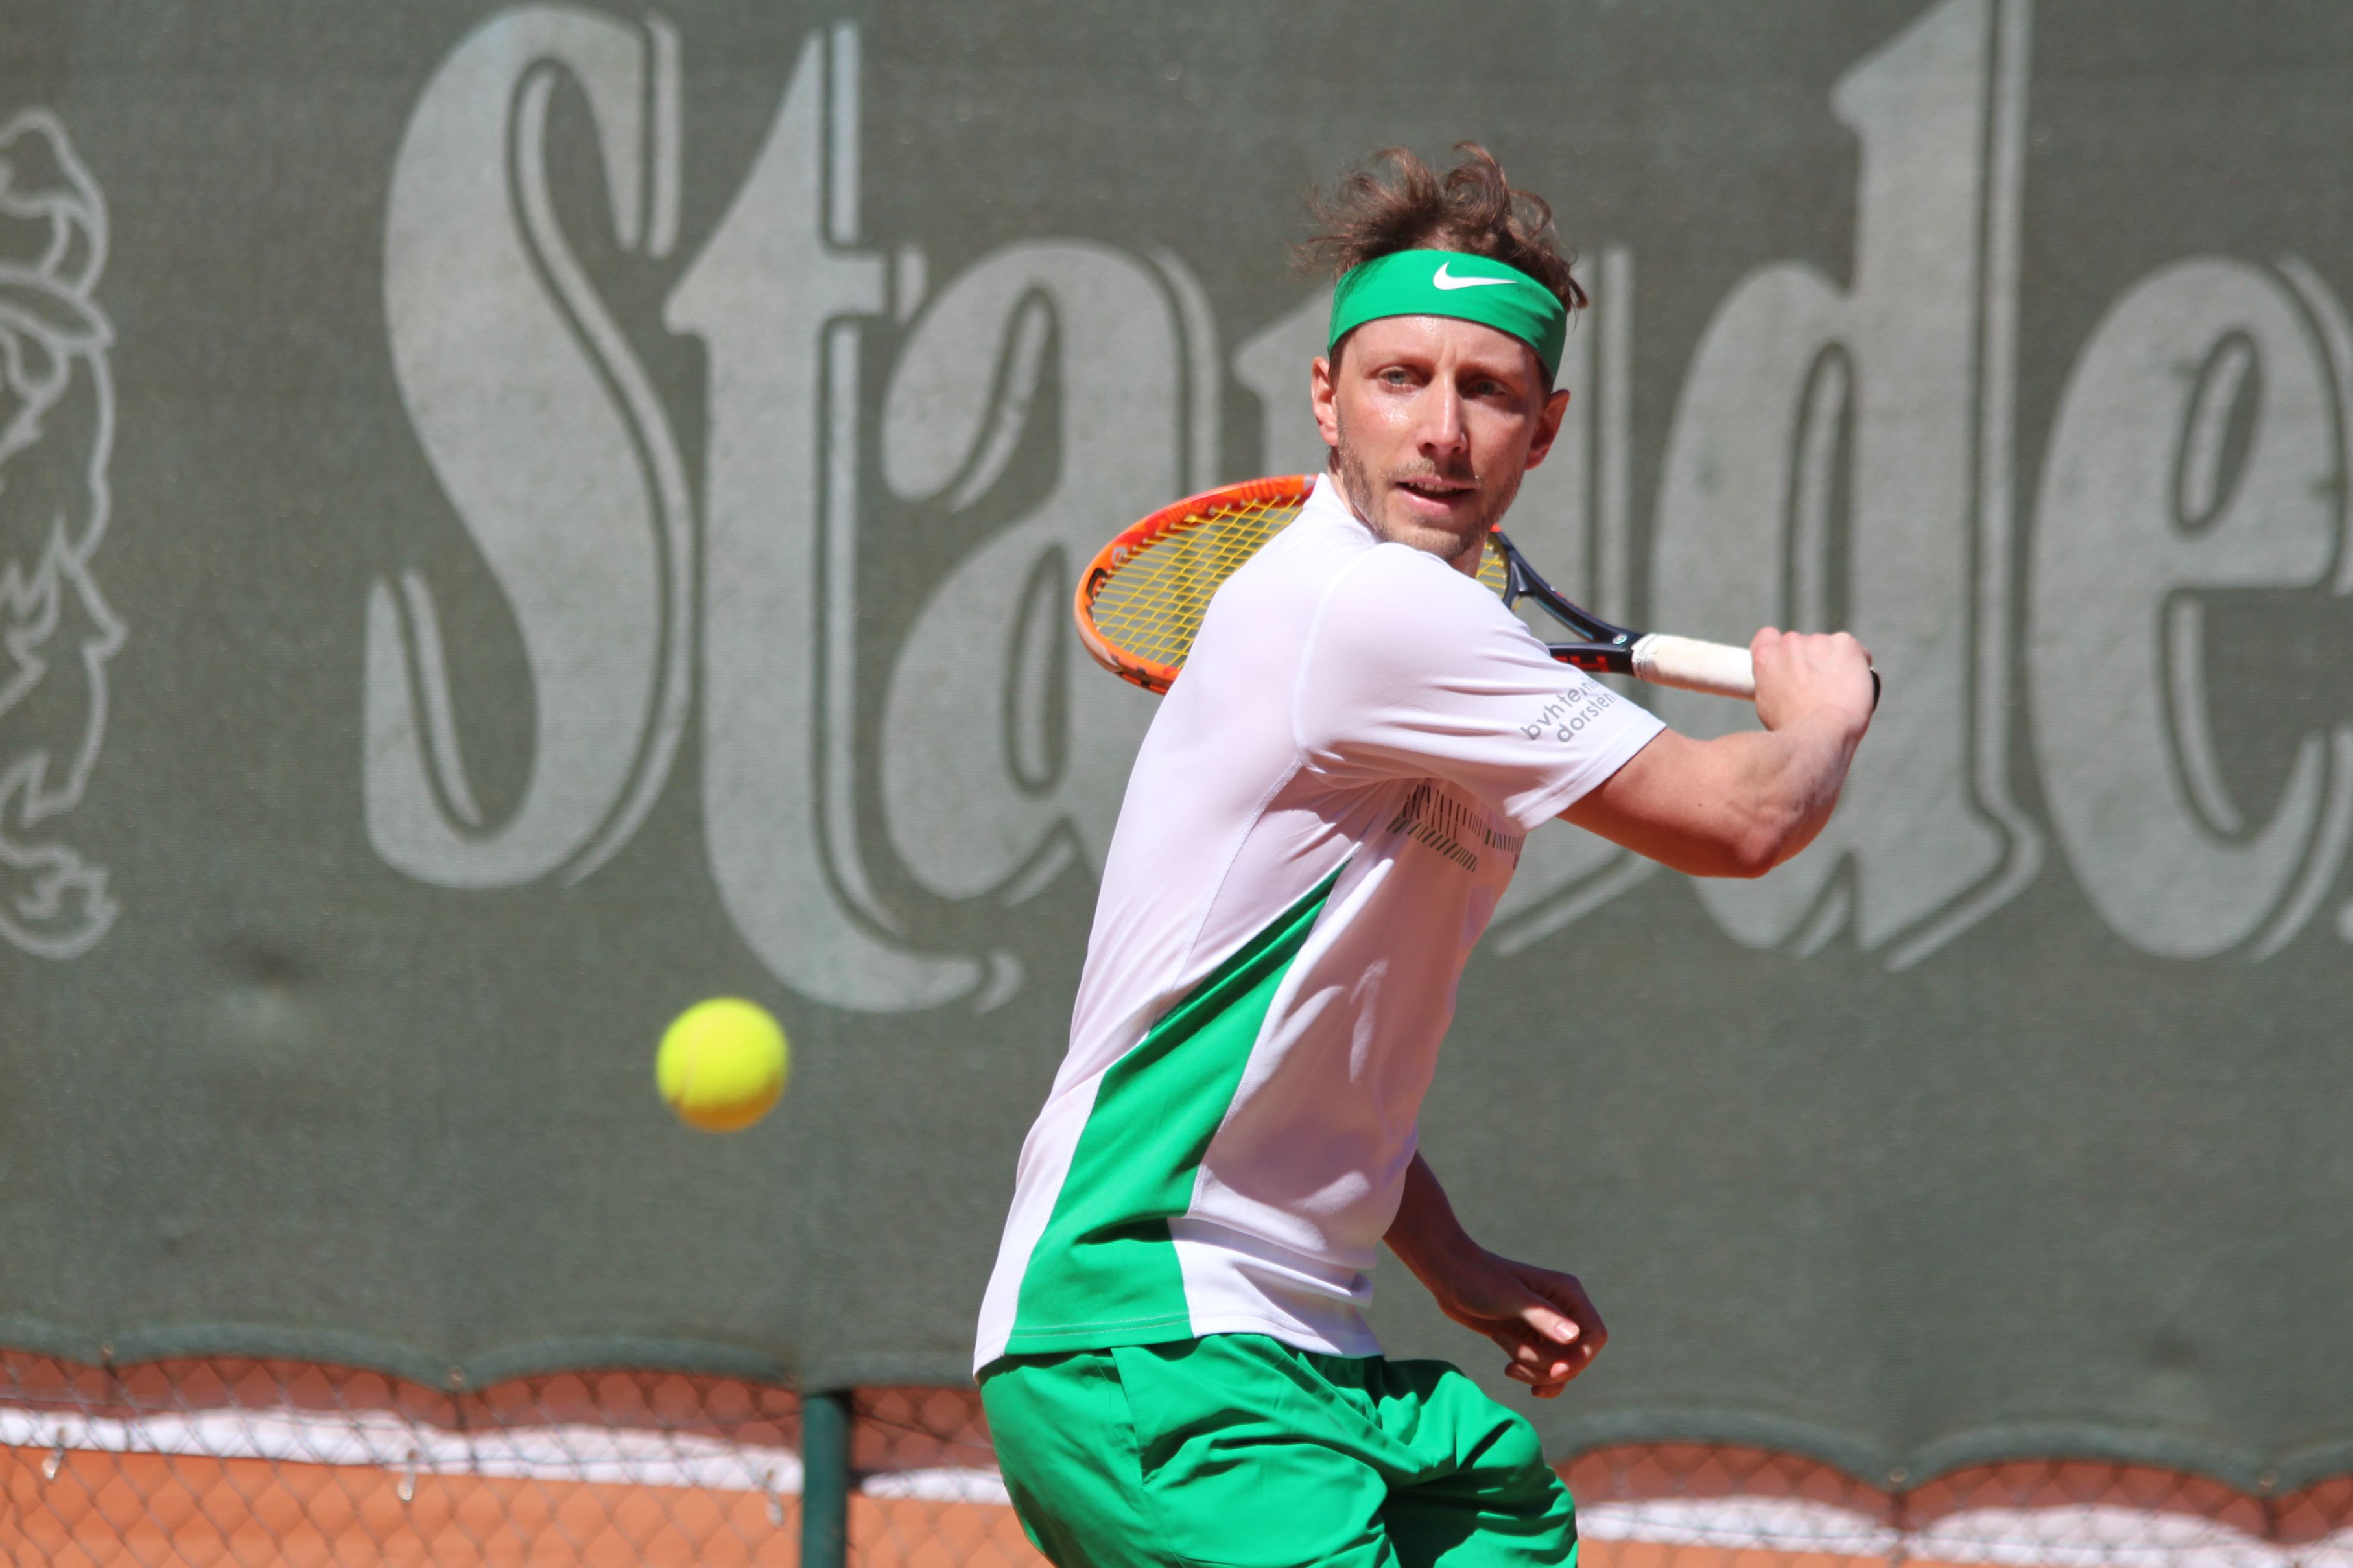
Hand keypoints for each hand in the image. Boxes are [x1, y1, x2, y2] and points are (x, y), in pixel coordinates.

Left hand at [1425, 1249, 1606, 1399]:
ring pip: (1558, 1367)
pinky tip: (1511, 1373)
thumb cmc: (1479, 1279)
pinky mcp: (1531, 1339)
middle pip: (1576, 1358)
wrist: (1450, 1277)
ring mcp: (1547, 1327)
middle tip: (1511, 1354)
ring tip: (1502, 1347)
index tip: (1556, 1371)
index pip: (1594, 1336)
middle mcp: (1564, 1311)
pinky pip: (1545, 1370)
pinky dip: (1533, 1377)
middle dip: (1546, 1365)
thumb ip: (1543, 1316)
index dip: (1580, 1359)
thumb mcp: (1510, 1297)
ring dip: (1532, 1369)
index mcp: (1568, 1294)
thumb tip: (1574, 1338)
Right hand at [1749, 627, 1874, 735]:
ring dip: (1832, 662)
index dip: (1779, 651)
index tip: (1787, 664)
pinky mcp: (1846, 644)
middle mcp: (1790, 642)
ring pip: (1827, 648)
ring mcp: (1819, 641)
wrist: (1823, 733)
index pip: (1768, 637)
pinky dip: (1855, 663)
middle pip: (1800, 644)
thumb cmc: (1794, 727)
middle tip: (1817, 687)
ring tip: (1837, 692)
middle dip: (1809, 660)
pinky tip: (1853, 685)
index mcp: (1766, 655)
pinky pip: (1852, 651)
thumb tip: (1785, 681)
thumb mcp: (1767, 704)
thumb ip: (1772, 681)